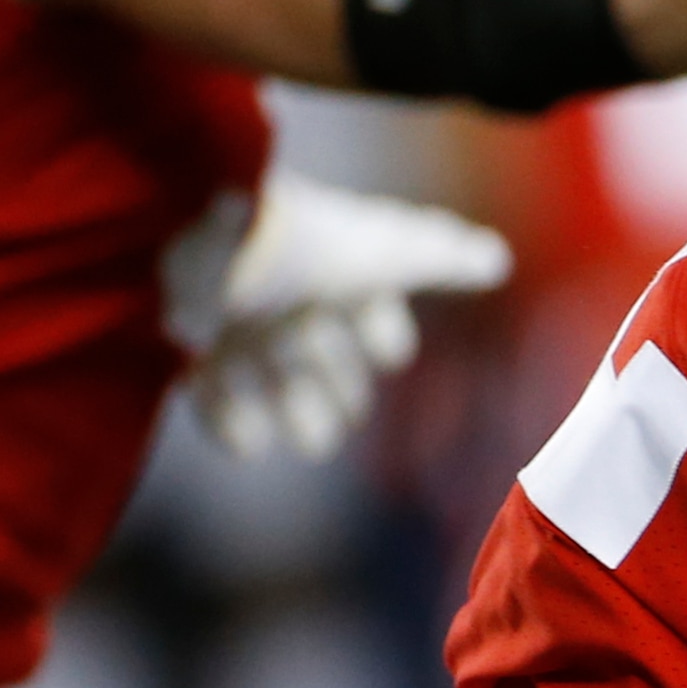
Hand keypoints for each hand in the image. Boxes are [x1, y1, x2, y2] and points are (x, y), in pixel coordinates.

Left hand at [184, 172, 511, 459]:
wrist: (214, 242)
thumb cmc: (312, 246)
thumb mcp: (391, 252)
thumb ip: (444, 257)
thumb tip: (498, 260)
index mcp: (333, 265)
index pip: (365, 300)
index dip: (381, 330)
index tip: (389, 355)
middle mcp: (285, 291)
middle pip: (318, 347)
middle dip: (338, 384)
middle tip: (349, 416)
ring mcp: (235, 318)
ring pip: (270, 375)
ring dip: (296, 410)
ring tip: (313, 443)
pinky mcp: (188, 345)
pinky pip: (210, 393)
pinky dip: (233, 422)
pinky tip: (253, 445)